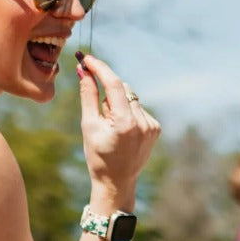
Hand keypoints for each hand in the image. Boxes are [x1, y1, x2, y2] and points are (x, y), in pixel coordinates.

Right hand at [75, 53, 160, 201]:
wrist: (117, 182)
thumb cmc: (98, 156)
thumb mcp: (89, 125)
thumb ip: (88, 95)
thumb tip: (84, 70)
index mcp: (124, 123)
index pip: (113, 84)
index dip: (99, 68)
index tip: (87, 58)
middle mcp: (142, 122)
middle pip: (122, 88)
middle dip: (107, 91)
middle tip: (99, 112)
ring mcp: (152, 126)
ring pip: (130, 98)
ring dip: (118, 103)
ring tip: (112, 127)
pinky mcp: (156, 128)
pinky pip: (138, 109)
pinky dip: (128, 113)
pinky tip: (123, 131)